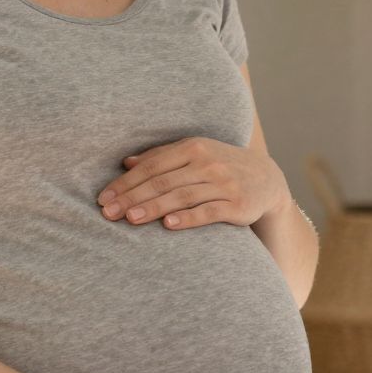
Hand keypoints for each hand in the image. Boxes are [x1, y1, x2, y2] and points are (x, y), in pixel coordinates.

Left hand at [97, 137, 288, 230]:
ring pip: (182, 196)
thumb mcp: (194, 153)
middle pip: (163, 181)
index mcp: (193, 147)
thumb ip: (161, 157)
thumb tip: (126, 163)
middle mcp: (208, 162)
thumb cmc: (221, 165)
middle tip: (108, 212)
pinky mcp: (237, 205)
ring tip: (130, 218)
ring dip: (154, 207)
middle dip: (132, 197)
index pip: (153, 165)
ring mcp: (224, 183)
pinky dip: (188, 218)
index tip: (104, 197)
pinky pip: (209, 212)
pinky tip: (168, 225)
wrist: (267, 179)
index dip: (126, 182)